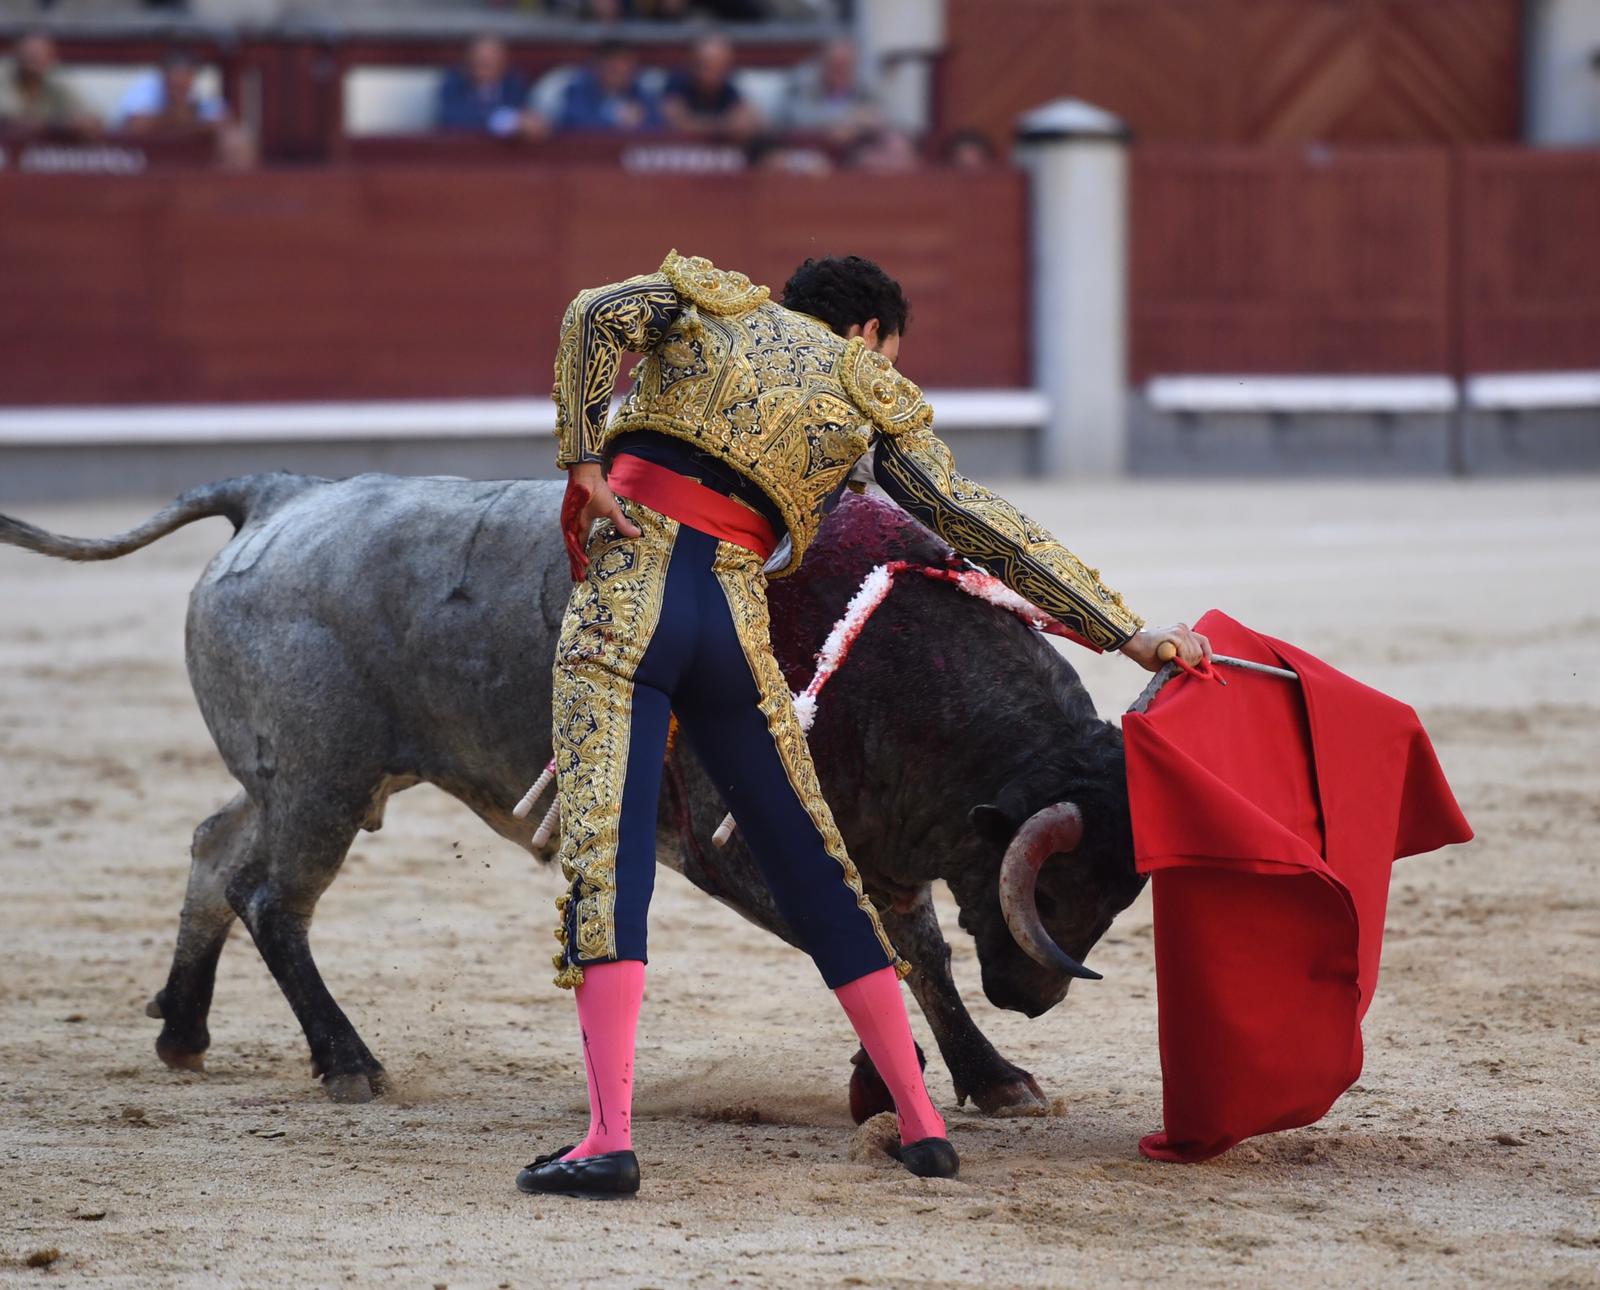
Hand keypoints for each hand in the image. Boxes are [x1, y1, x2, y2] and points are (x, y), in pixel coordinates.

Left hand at [561, 462, 639, 580]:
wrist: (588, 476)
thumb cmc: (599, 490)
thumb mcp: (613, 511)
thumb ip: (622, 524)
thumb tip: (637, 534)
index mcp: (582, 525)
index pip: (581, 545)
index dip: (581, 558)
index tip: (583, 571)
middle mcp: (573, 527)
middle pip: (574, 550)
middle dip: (575, 566)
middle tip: (578, 581)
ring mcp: (569, 524)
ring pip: (572, 548)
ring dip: (575, 563)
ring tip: (579, 577)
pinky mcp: (568, 521)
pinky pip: (572, 540)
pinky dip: (576, 551)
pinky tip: (581, 562)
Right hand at [1119, 623, 1212, 672]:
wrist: (1135, 645)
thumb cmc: (1149, 653)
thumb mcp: (1170, 656)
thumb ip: (1182, 659)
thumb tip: (1194, 669)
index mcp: (1182, 631)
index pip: (1203, 642)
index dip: (1206, 655)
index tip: (1205, 665)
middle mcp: (1184, 628)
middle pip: (1200, 651)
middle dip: (1192, 663)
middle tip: (1178, 666)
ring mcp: (1181, 631)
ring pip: (1194, 654)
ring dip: (1184, 663)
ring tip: (1169, 661)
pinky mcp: (1176, 635)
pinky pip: (1186, 654)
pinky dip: (1180, 661)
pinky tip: (1169, 659)